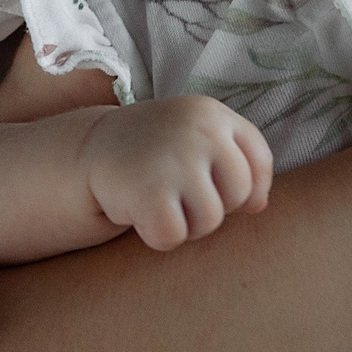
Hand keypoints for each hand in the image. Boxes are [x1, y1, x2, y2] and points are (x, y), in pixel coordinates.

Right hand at [81, 95, 273, 250]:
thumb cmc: (156, 149)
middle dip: (214, 206)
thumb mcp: (198, 140)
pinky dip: (157, 235)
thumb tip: (259, 206)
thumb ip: (236, 164)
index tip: (216, 186)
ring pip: (210, 221)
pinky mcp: (149, 193)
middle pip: (239, 195)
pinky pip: (173, 237)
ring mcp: (175, 161)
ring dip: (185, 224)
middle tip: (181, 193)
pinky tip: (141, 212)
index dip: (247, 187)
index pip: (259, 163)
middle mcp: (199, 131)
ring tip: (161, 200)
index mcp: (213, 114)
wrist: (92, 149)